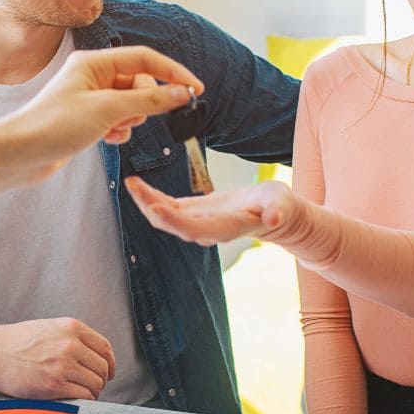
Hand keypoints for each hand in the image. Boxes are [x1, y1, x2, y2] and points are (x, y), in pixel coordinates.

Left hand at [0, 46, 201, 204]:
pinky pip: (118, 118)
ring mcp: (90, 97)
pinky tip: (106, 139)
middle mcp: (92, 75)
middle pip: (140, 81)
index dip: (173, 73)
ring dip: (131, 119)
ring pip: (131, 103)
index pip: (145, 58)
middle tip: (133, 118)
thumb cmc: (54, 126)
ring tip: (113, 131)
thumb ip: (149, 99)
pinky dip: (119, 130)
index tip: (196, 89)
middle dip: (144, 102)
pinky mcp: (87, 118)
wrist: (21, 155)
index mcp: (94, 62)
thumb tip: (181, 93)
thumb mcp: (108, 110)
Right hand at [0, 318, 116, 400]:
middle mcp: (70, 344)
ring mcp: (63, 365)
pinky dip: (84, 400)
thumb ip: (72, 337)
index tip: (108, 372)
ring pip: (95, 383)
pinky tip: (77, 399)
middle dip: (101, 379)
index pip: (104, 347)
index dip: (110, 363)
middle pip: (102, 367)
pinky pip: (83, 396)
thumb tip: (94, 356)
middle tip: (94, 385)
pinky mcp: (54, 385)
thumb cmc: (18, 341)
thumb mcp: (49, 327)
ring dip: (93, 391)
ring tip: (85, 393)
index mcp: (71, 327)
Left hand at [125, 177, 296, 246]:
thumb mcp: (281, 204)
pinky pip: (165, 207)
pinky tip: (138, 184)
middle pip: (171, 223)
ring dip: (145, 201)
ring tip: (131, 182)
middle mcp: (204, 230)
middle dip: (150, 206)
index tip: (155, 208)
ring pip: (163, 217)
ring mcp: (195, 223)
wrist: (273, 213)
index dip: (173, 220)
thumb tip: (274, 218)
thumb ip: (277, 211)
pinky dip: (150, 197)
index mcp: (224, 229)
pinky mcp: (190, 213)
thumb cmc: (278, 206)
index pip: (194, 228)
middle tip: (133, 186)